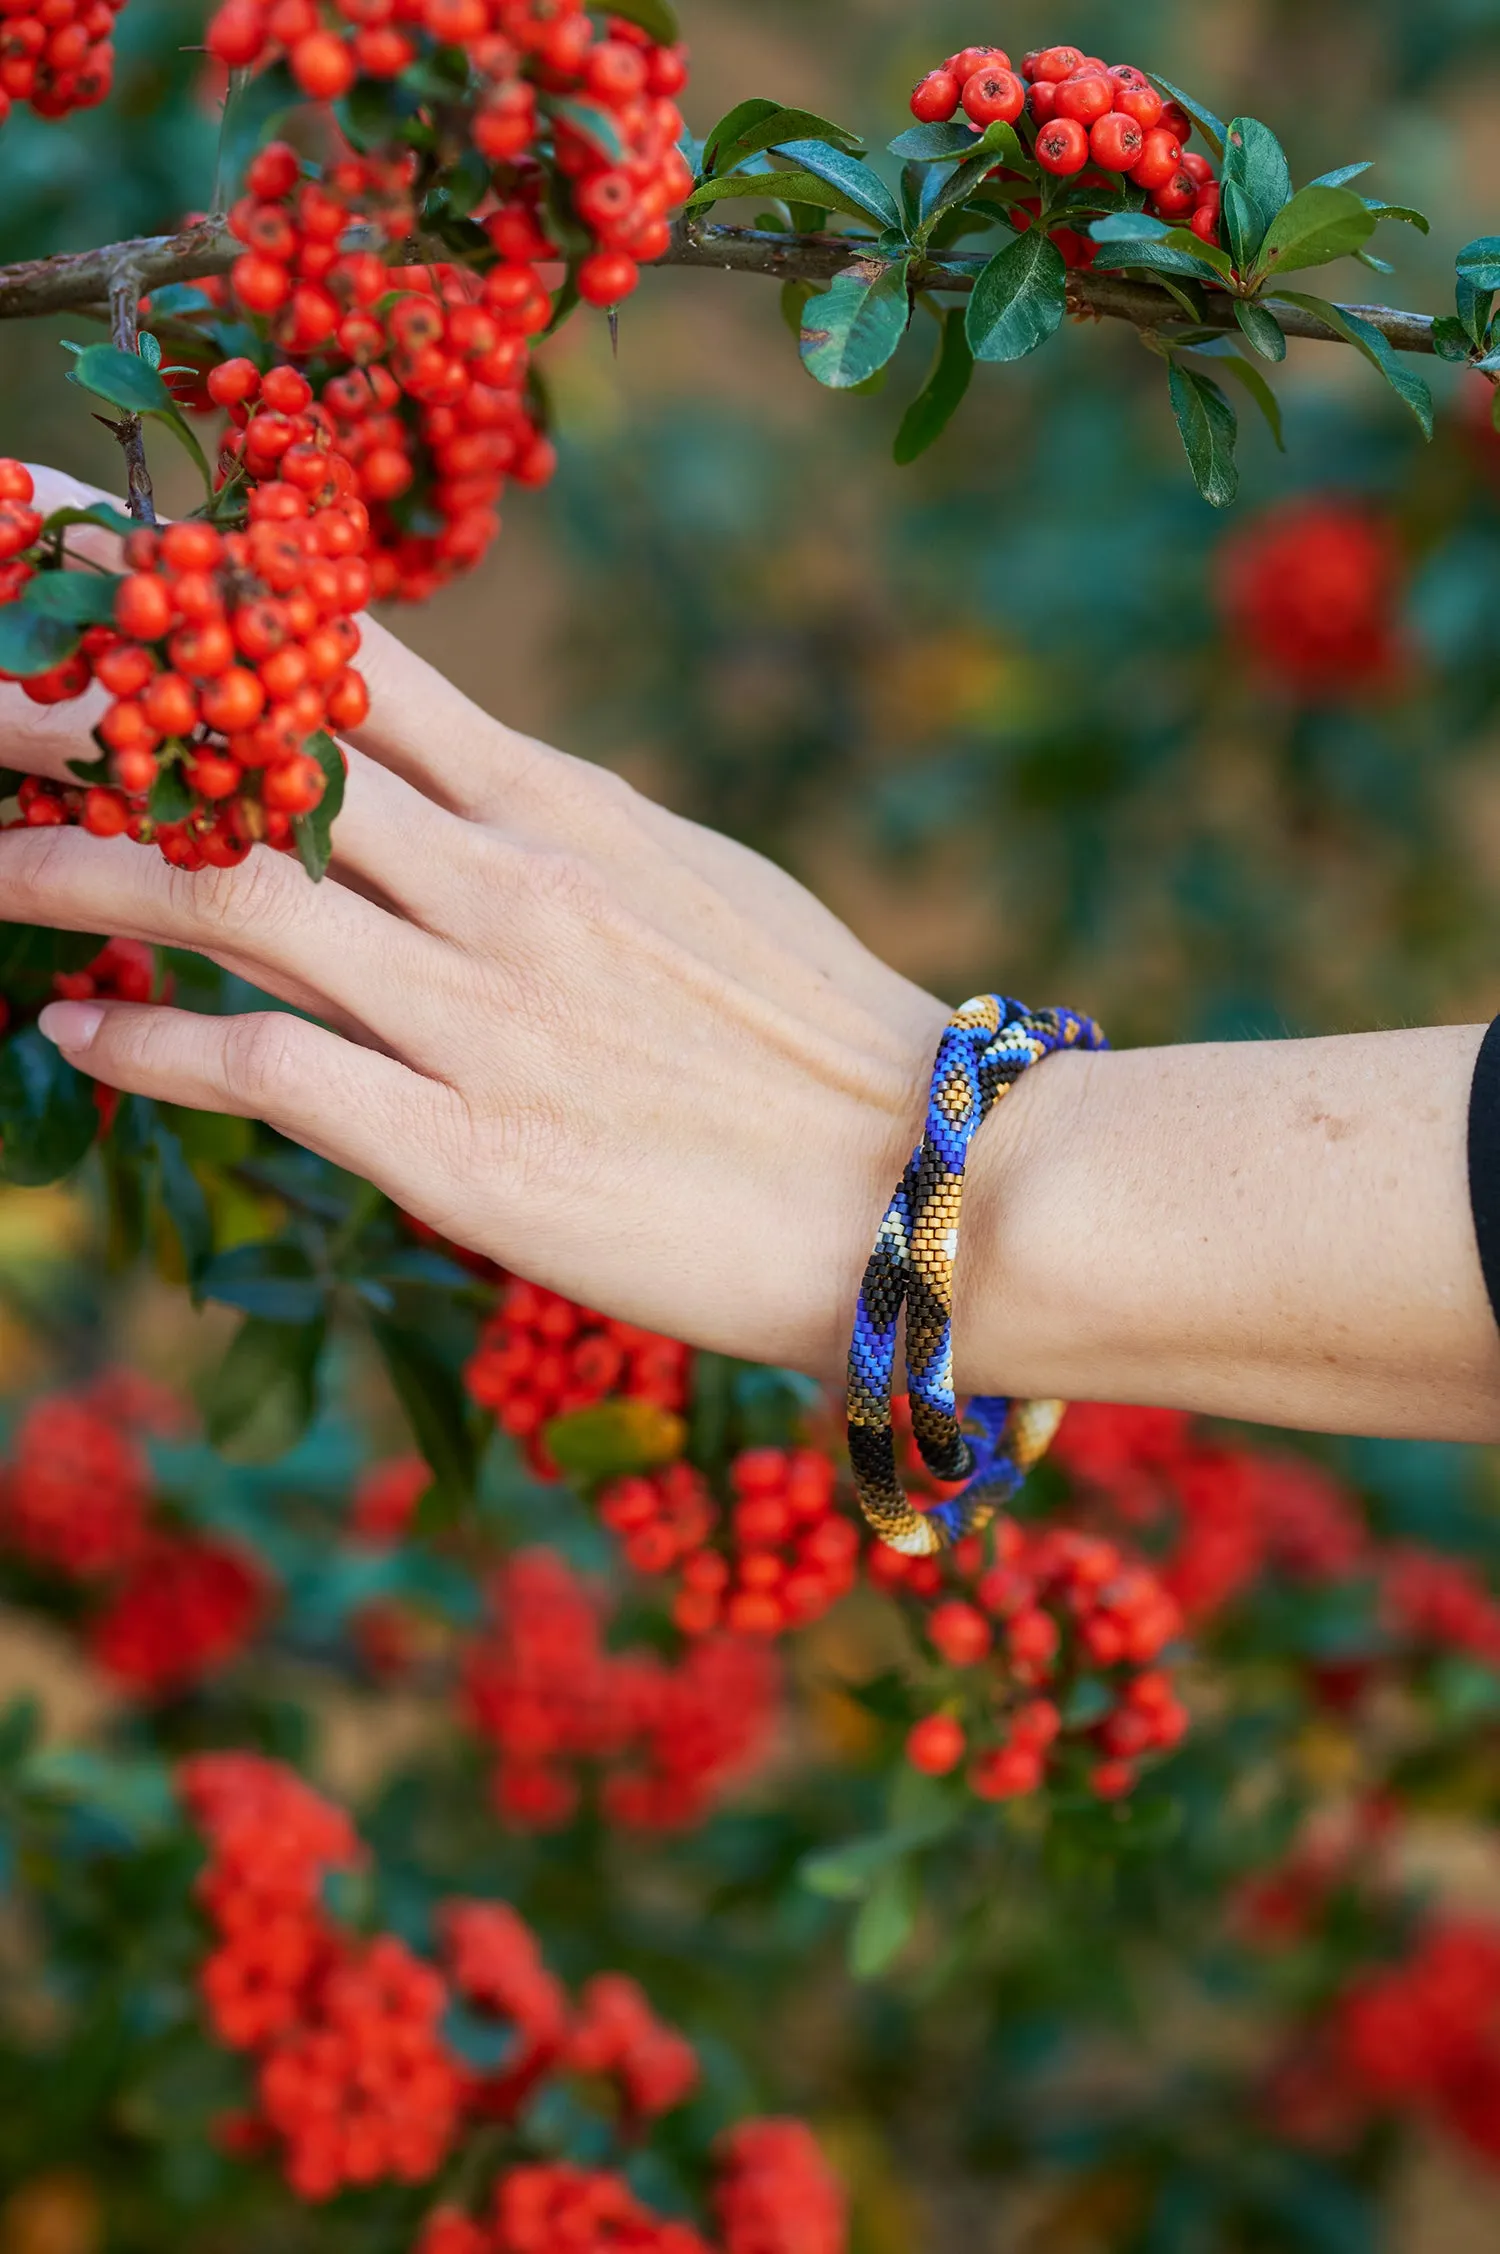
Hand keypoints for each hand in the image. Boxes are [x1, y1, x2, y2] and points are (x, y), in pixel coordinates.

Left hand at [4, 467, 949, 1382]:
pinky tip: (79, 1037)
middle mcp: (505, 881)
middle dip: (85, 707)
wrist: (934, 1189)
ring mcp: (482, 1010)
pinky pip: (272, 1072)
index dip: (188, 587)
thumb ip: (556, 840)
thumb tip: (453, 814)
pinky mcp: (470, 1149)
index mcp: (559, 804)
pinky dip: (155, 1048)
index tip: (58, 524)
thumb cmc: (823, 1048)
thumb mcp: (693, 889)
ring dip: (71, 872)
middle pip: (252, 753)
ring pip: (230, 896)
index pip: (344, 657)